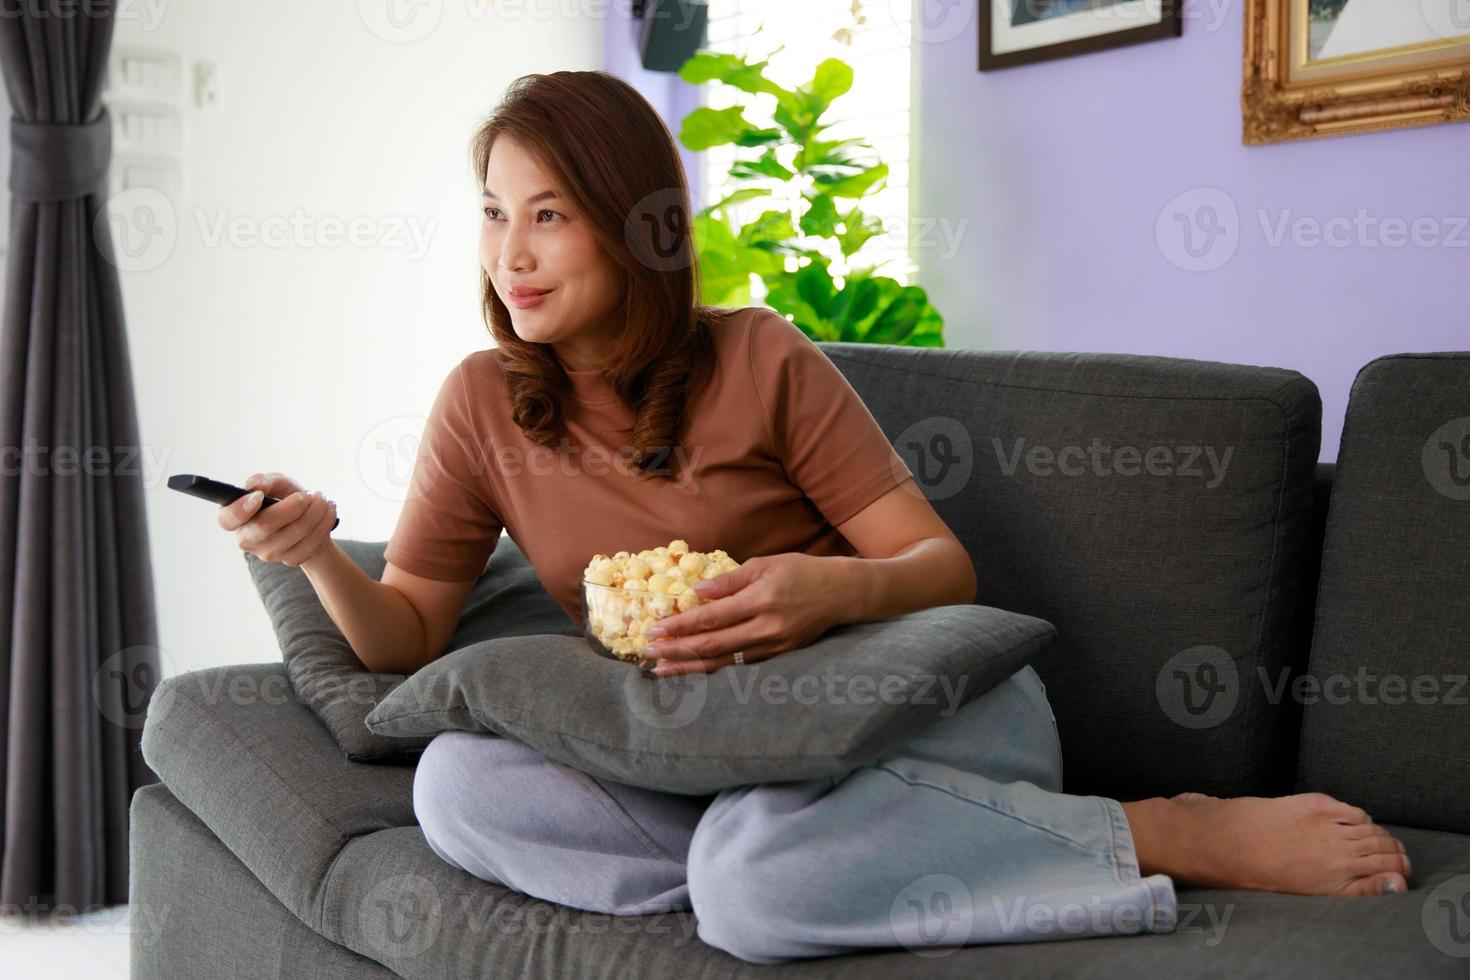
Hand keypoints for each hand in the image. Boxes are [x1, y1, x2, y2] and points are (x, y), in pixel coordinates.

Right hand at [218, 471, 337, 567]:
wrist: (307, 520)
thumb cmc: (283, 499)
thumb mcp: (275, 484)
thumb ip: (265, 481)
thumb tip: (258, 486)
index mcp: (234, 517)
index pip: (228, 519)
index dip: (241, 509)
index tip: (259, 496)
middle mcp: (247, 539)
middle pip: (265, 526)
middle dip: (291, 506)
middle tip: (308, 494)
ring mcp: (269, 553)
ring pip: (295, 532)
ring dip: (316, 511)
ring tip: (322, 499)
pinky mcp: (291, 559)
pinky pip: (312, 541)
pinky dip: (325, 522)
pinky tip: (329, 511)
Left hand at [642, 553, 845, 675]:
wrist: (843, 593)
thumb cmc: (802, 571)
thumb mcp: (765, 564)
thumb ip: (729, 580)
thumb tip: (695, 592)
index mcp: (761, 600)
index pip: (712, 618)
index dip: (681, 626)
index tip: (655, 630)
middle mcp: (766, 628)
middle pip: (714, 646)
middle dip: (677, 651)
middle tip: (648, 653)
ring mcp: (774, 646)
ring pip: (725, 663)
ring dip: (690, 667)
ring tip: (662, 670)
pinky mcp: (779, 656)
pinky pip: (740, 667)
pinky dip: (714, 670)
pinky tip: (694, 671)